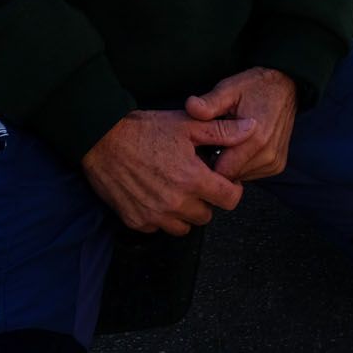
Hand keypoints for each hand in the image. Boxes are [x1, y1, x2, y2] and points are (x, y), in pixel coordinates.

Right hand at [80, 109, 252, 235]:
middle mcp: (176, 203)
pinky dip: (161, 216)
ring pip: (183, 226)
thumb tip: (252, 129)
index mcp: (193, 179)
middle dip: (206, 200)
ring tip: (176, 188)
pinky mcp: (136, 221)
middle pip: (207, 215)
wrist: (100, 139)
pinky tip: (155, 194)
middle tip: (196, 180)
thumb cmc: (144, 129)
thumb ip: (222, 131)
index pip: (230, 200)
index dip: (232, 189)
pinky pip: (158, 228)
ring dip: (185, 212)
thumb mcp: (187, 124)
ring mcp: (155, 216)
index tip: (224, 180)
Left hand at [185, 67, 297, 181]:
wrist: (285, 85)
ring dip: (231, 164)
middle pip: (231, 176)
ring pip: (241, 177)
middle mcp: (268, 155)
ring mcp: (275, 162)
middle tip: (212, 143)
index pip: (221, 171)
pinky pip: (252, 173)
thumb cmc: (254, 86)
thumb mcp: (229, 89)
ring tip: (226, 143)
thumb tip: (191, 107)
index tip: (200, 149)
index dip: (205, 163)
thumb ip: (210, 102)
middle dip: (218, 163)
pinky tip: (239, 147)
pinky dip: (242, 164)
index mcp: (255, 139)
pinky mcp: (278, 165)